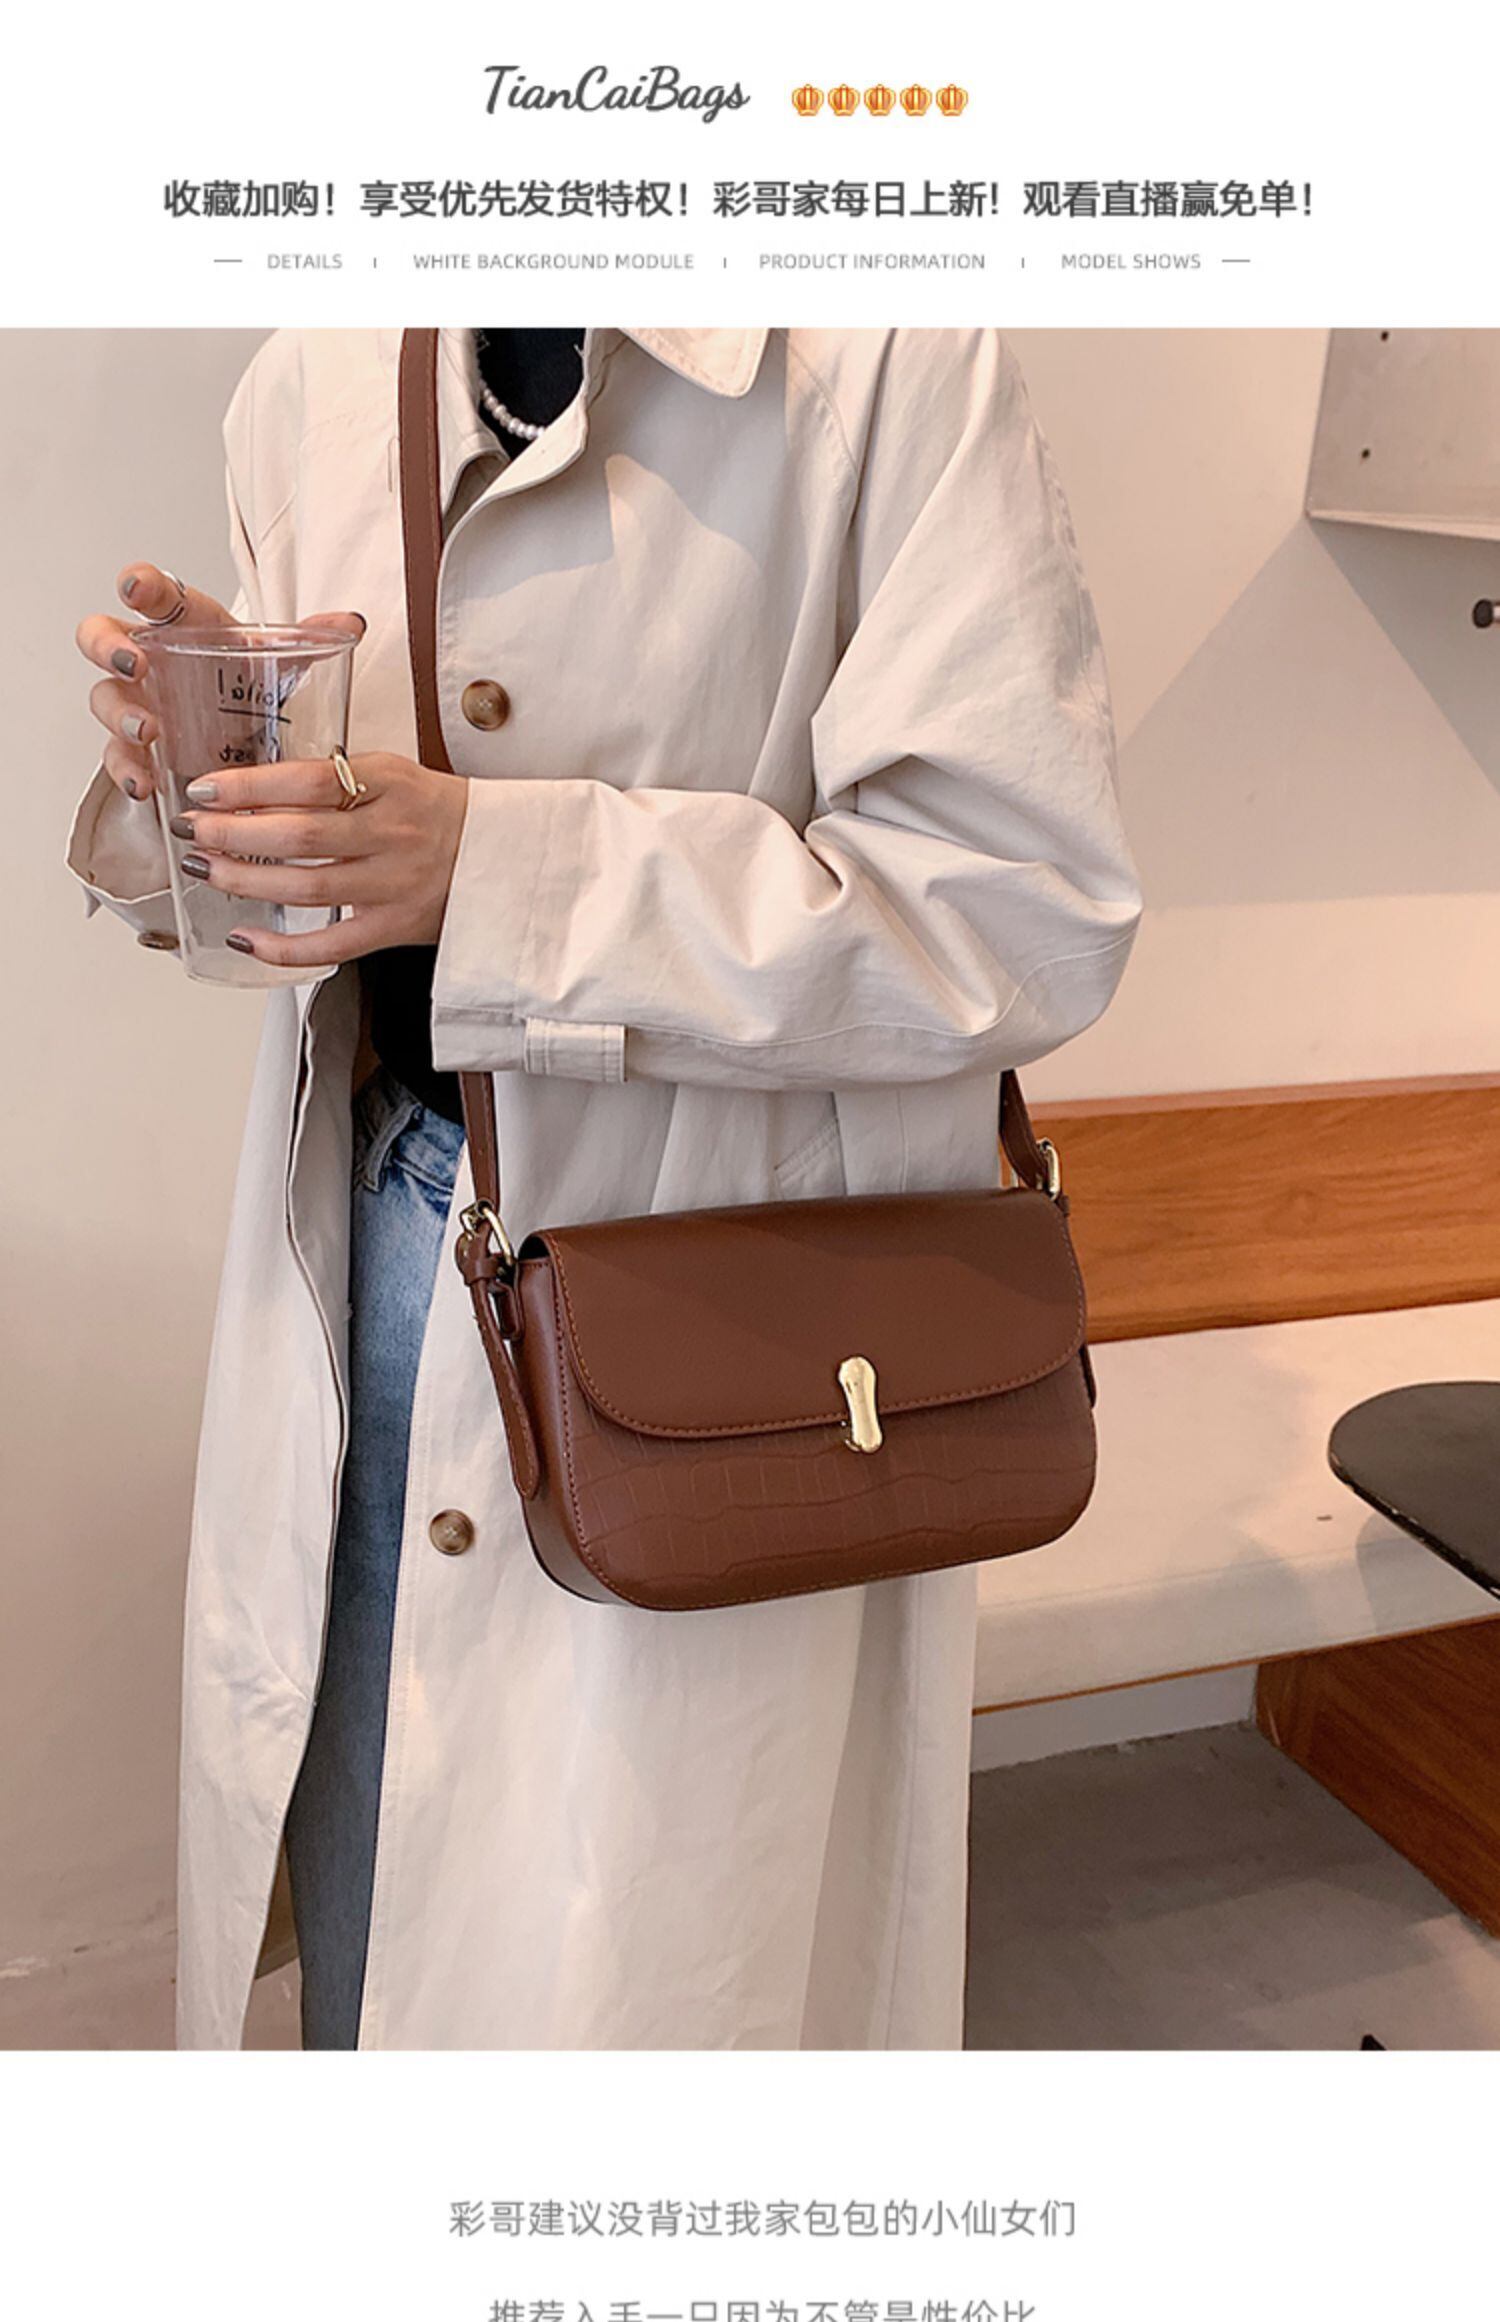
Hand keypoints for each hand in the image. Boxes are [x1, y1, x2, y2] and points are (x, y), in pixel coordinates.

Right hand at [75, 563, 364, 801]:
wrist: (252, 738)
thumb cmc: (252, 686)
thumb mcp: (283, 662)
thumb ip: (312, 639)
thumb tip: (351, 623)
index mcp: (183, 624)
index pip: (153, 593)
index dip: (140, 584)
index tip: (137, 588)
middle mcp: (149, 659)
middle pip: (101, 637)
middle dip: (108, 647)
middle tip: (133, 664)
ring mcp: (136, 702)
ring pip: (104, 699)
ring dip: (120, 714)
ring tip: (149, 732)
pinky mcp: (137, 749)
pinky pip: (117, 757)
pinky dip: (125, 770)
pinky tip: (143, 784)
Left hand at [170, 750, 470, 967]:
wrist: (504, 855)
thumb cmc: (438, 811)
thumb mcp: (393, 772)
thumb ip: (334, 779)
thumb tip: (254, 790)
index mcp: (390, 782)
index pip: (307, 781)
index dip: (248, 787)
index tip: (205, 790)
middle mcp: (393, 832)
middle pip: (300, 835)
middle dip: (235, 834)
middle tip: (195, 832)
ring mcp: (395, 884)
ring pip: (308, 887)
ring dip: (247, 880)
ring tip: (207, 870)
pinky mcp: (396, 927)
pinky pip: (332, 944)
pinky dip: (283, 947)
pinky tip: (245, 937)